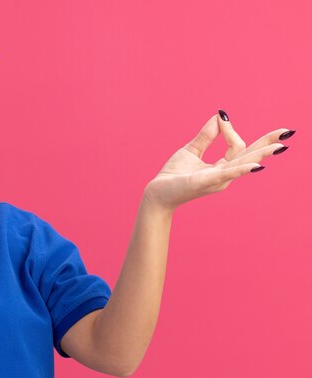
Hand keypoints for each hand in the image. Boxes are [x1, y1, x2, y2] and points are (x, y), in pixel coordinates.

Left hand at [143, 111, 293, 212]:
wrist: (156, 194)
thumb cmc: (173, 176)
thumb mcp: (191, 151)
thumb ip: (206, 136)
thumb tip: (220, 117)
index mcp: (221, 167)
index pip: (237, 146)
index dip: (231, 130)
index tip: (221, 118)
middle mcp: (224, 176)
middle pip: (250, 156)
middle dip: (268, 144)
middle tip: (289, 132)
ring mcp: (216, 180)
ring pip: (242, 164)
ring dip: (261, 154)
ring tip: (279, 147)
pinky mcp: (204, 182)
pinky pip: (226, 174)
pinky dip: (240, 169)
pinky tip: (255, 166)